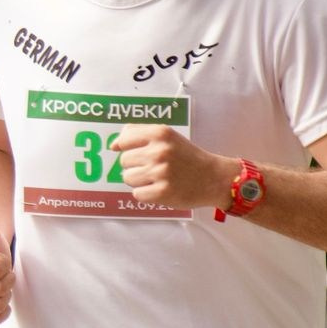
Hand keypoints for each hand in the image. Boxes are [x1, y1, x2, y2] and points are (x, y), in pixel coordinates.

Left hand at [111, 126, 234, 210]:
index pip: (123, 140)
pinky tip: (161, 188)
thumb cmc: (186, 156)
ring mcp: (161, 172)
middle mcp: (159, 151)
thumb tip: (113, 145)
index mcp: (160, 133)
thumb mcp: (167, 136)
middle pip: (124, 161)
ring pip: (128, 178)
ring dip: (139, 180)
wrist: (213, 178)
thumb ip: (139, 133)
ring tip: (158, 178)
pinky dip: (146, 194)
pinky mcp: (162, 192)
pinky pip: (137, 194)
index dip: (127, 148)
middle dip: (135, 166)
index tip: (138, 153)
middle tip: (155, 167)